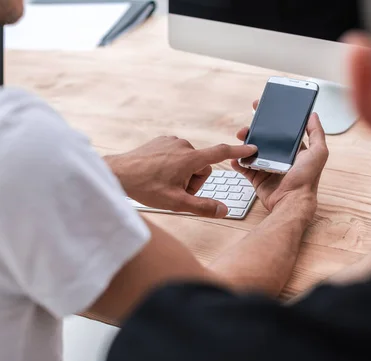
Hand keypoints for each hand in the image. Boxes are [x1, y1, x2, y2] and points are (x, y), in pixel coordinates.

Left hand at [105, 136, 256, 217]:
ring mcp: (172, 141)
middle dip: (193, 181)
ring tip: (162, 183)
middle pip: (202, 167)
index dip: (238, 151)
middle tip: (175, 191)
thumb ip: (202, 207)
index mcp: (190, 158)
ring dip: (182, 174)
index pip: (220, 153)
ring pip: (189, 162)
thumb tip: (223, 211)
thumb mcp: (176, 202)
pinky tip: (157, 174)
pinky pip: (176, 155)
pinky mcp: (162, 141)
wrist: (118, 173)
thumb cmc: (145, 187)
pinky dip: (172, 166)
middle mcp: (183, 145)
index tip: (251, 148)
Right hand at [232, 101, 328, 219]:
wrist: (291, 201)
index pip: (280, 131)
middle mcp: (280, 158)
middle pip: (263, 140)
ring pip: (251, 152)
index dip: (271, 119)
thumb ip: (317, 133)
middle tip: (246, 127)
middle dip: (253, 131)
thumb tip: (313, 115)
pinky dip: (238, 162)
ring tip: (240, 138)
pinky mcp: (257, 179)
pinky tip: (235, 157)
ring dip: (243, 144)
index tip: (261, 108)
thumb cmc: (306, 179)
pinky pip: (245, 167)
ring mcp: (267, 168)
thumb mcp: (318, 152)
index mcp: (293, 150)